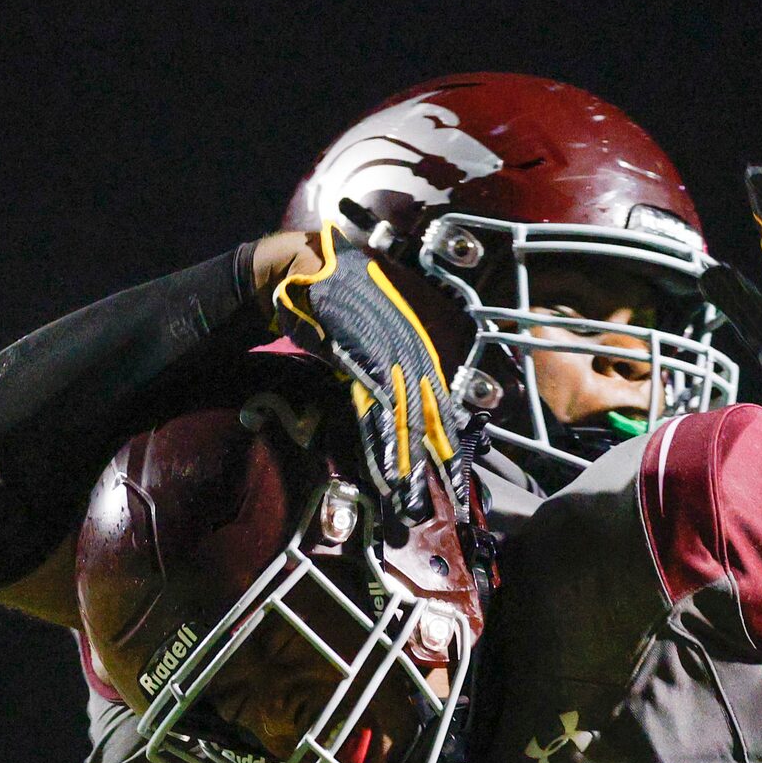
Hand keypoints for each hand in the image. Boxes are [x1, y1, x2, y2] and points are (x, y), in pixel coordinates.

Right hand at [268, 221, 465, 518]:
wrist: (304, 267)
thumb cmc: (337, 306)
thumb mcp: (371, 338)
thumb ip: (388, 369)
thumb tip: (401, 403)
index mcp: (415, 345)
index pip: (439, 400)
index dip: (448, 439)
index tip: (457, 474)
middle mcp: (406, 348)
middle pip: (429, 413)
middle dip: (440, 458)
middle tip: (450, 494)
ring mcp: (383, 353)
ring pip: (405, 416)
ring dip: (410, 460)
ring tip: (413, 495)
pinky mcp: (357, 357)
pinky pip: (376, 407)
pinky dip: (383, 440)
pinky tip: (388, 469)